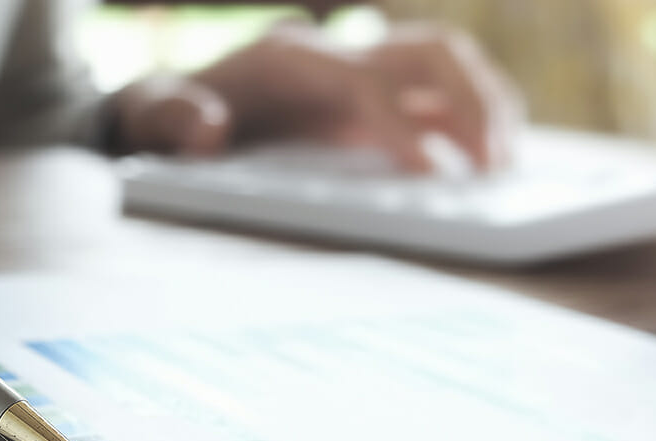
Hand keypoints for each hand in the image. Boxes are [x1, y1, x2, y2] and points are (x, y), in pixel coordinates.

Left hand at [113, 23, 520, 171]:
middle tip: (495, 169)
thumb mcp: (149, 118)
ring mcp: (363, 67)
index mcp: (288, 60)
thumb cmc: (165, 116)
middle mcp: (336, 52)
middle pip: (427, 52)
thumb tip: (210, 131)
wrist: (172, 102)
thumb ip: (173, 121)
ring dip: (487, 105)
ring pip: (448, 61)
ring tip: (506, 168)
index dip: (399, 122)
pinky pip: (445, 86)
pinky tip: (494, 158)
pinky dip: (479, 112)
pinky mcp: (378, 91)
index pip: (363, 82)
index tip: (429, 173)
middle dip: (469, 103)